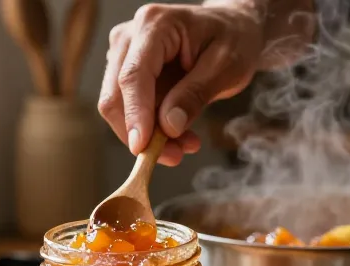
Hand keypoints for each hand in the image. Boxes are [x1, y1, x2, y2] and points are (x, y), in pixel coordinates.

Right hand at [99, 4, 265, 165]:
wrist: (233, 29)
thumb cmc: (233, 39)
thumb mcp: (227, 66)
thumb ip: (196, 94)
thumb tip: (168, 126)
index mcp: (154, 25)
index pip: (134, 75)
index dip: (135, 114)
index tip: (142, 148)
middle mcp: (130, 36)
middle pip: (116, 95)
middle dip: (142, 133)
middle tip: (175, 156)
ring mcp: (124, 54)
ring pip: (118, 107)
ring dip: (148, 134)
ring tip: (185, 144)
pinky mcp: (126, 71)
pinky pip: (129, 108)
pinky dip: (150, 128)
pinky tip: (178, 134)